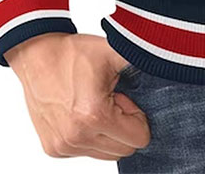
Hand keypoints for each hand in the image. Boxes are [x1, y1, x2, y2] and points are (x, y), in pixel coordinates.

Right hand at [4, 33, 150, 159]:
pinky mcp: (53, 149)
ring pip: (106, 154)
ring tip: (96, 103)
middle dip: (124, 125)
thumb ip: (142, 58)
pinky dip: (90, 135)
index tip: (121, 96)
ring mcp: (63, 146)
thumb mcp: (113, 50)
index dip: (135, 115)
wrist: (36, 55)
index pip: (139, 139)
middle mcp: (76, 137)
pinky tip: (82, 111)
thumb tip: (168, 59)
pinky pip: (86, 152)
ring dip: (107, 132)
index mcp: (94, 116)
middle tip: (110, 98)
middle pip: (124, 150)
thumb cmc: (72, 53)